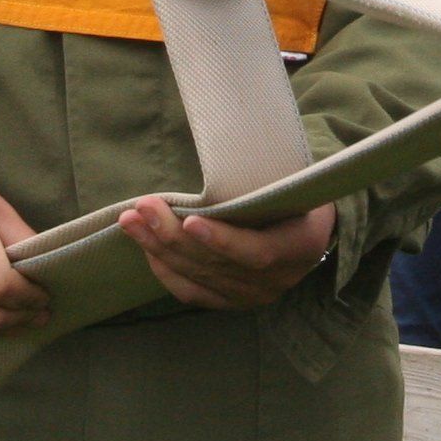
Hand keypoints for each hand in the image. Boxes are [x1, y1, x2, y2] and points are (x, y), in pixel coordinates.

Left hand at [117, 195, 336, 310]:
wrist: (309, 229)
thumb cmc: (298, 192)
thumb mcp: (296, 181)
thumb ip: (266, 177)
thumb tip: (226, 140)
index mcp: (301, 246)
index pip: (258, 251)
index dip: (222, 240)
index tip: (189, 221)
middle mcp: (277, 279)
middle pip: (217, 264)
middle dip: (173, 235)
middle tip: (143, 208)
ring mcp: (253, 295)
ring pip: (199, 276)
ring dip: (159, 248)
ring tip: (132, 221)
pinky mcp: (231, 301)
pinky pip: (192, 292)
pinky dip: (165, 270)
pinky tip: (146, 248)